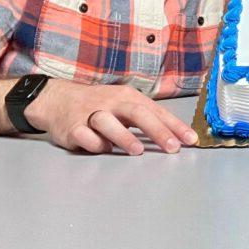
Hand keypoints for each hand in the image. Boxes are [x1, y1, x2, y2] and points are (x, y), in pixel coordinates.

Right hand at [25, 80, 197, 154]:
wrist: (58, 99)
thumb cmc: (100, 104)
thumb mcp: (124, 104)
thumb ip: (146, 118)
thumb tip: (175, 136)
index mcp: (128, 97)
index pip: (156, 111)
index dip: (175, 126)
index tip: (191, 140)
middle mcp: (111, 102)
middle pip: (137, 113)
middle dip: (157, 130)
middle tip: (172, 147)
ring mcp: (90, 114)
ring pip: (108, 123)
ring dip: (124, 137)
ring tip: (138, 151)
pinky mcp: (72, 128)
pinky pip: (86, 137)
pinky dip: (96, 144)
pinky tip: (105, 149)